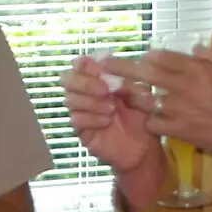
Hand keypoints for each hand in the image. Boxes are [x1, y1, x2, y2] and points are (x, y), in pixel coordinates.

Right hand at [60, 55, 160, 173]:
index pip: (79, 64)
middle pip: (66, 79)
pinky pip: (76, 119)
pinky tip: (107, 121)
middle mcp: (85, 92)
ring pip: (70, 99)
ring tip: (113, 109)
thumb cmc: (142, 116)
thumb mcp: (138, 93)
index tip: (102, 70)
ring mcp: (81, 111)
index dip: (86, 65)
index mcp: (98, 78)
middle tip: (105, 90)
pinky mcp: (81, 130)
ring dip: (91, 102)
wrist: (144, 147)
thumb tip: (108, 65)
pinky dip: (91, 118)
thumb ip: (124, 77)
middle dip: (84, 82)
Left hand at [105, 46, 211, 177]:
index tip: (142, 57)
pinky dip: (150, 119)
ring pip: (144, 100)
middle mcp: (184, 87)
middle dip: (122, 67)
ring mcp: (179, 111)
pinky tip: (150, 117)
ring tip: (119, 92)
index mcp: (198, 69)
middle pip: (145, 74)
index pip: (162, 57)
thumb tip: (195, 49)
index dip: (148, 56)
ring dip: (131, 95)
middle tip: (104, 64)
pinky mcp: (179, 131)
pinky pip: (154, 124)